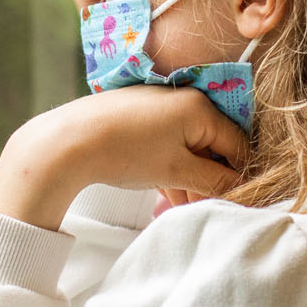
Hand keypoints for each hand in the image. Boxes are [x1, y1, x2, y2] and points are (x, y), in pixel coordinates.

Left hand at [0, 86, 246, 230]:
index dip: (237, 176)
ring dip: (189, 176)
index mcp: (200, 108)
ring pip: (187, 145)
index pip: (237, 144)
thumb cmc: (127, 152)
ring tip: (180, 205)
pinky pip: (166, 140)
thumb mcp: (177, 171)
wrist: (68, 140)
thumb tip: (238, 187)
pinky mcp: (138, 113)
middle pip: (212, 144)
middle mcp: (183, 99)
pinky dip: (170, 165)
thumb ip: (214, 180)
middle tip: (201, 207)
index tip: (232, 201)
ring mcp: (159, 105)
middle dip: (210, 179)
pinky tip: (164, 192)